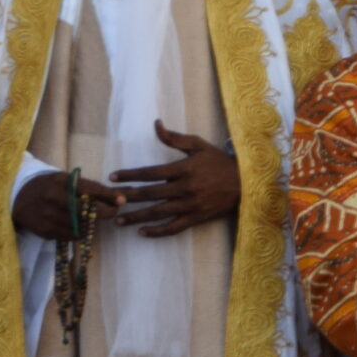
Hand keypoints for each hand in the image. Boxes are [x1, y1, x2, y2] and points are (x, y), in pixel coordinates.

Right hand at [12, 170, 120, 242]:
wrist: (16, 198)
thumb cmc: (46, 186)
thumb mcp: (63, 178)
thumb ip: (85, 186)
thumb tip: (113, 196)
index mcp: (60, 182)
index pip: (90, 190)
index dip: (108, 196)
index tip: (122, 200)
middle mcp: (53, 200)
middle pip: (86, 210)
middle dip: (104, 212)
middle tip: (113, 211)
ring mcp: (48, 217)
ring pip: (80, 225)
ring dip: (92, 223)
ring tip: (95, 217)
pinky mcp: (45, 232)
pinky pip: (70, 235)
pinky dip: (79, 232)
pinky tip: (81, 226)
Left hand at [110, 121, 242, 236]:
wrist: (245, 182)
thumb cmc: (219, 162)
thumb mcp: (199, 145)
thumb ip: (175, 138)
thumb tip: (156, 124)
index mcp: (184, 168)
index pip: (151, 172)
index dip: (130, 175)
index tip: (113, 176)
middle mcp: (185, 188)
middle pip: (150, 194)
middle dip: (128, 197)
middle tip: (110, 200)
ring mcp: (190, 205)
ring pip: (158, 213)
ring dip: (136, 217)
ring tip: (118, 220)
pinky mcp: (195, 218)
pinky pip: (173, 228)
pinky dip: (156, 231)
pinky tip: (142, 231)